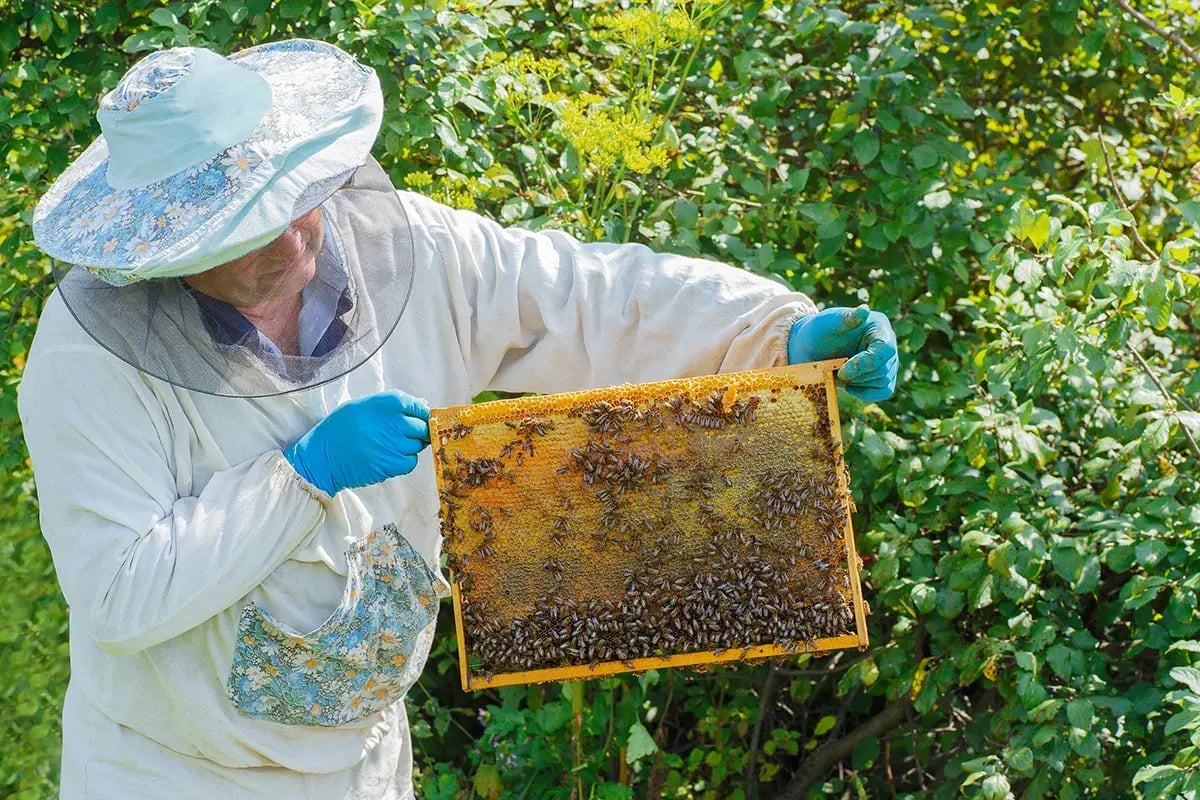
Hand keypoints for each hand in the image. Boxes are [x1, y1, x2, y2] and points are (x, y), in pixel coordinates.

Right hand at [283, 390, 430, 494]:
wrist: (323, 456)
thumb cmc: (340, 428)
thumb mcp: (363, 406)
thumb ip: (393, 404)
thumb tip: (422, 406)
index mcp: (386, 404)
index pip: (418, 406)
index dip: (420, 413)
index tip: (416, 417)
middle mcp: (394, 422)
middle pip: (422, 426)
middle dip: (418, 430)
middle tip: (403, 434)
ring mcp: (394, 444)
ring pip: (418, 445)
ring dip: (410, 445)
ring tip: (390, 445)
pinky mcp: (392, 464)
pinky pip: (411, 462)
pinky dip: (405, 460)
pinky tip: (390, 456)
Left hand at [787, 306, 897, 401]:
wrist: (812, 347)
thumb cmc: (819, 331)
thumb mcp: (827, 323)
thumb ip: (844, 318)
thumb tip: (864, 310)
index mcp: (878, 326)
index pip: (885, 349)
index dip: (866, 363)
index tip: (842, 372)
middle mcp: (888, 342)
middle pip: (884, 369)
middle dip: (857, 375)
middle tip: (835, 370)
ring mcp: (888, 360)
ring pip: (883, 381)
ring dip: (858, 382)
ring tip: (840, 372)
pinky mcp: (883, 376)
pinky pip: (883, 391)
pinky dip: (866, 393)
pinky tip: (849, 385)